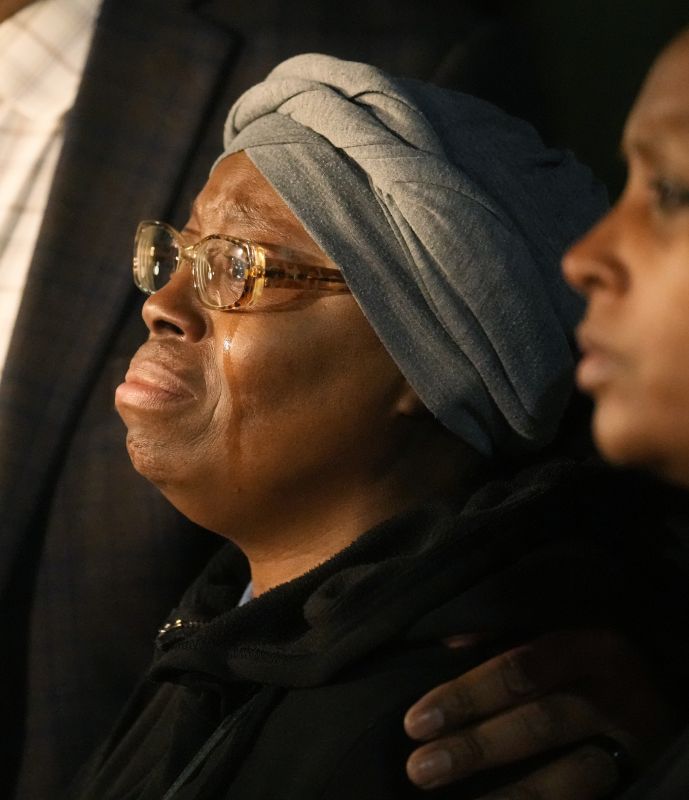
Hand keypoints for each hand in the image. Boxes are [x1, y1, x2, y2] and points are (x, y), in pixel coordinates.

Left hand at [404, 629, 675, 797]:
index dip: (466, 696)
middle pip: (538, 725)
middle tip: (419, 769)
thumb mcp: (563, 631)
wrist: (670, 691)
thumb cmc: (597, 658)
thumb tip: (448, 643)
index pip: (520, 671)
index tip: (416, 721)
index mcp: (591, 650)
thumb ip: (507, 634)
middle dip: (475, 749)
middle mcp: (615, 700)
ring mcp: (631, 750)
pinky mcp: (638, 783)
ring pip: (568, 783)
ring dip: (507, 798)